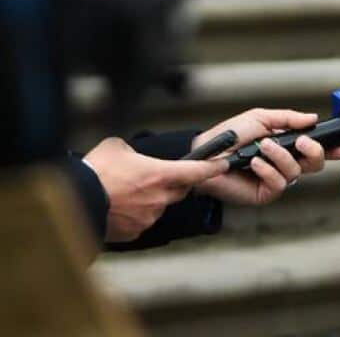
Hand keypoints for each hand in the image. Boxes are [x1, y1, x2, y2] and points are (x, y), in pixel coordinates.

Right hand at [83, 137, 228, 242]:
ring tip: (123, 192)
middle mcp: (160, 197)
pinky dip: (134, 215)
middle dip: (171, 184)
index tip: (224, 164)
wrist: (74, 200)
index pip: (197, 171)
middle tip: (151, 177)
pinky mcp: (135, 232)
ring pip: (158, 206)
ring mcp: (149, 217)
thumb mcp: (116, 147)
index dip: (213, 167)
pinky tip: (116, 207)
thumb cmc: (95, 172)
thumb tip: (133, 156)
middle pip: (178, 190)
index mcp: (161, 174)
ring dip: (148, 200)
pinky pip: (142, 221)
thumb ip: (134, 151)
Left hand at [192, 108, 339, 206]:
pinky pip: (279, 183)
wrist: (206, 154)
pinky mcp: (265, 193)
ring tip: (263, 147)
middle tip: (303, 143)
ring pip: (296, 171)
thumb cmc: (229, 135)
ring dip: (281, 157)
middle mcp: (285, 163)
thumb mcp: (260, 118)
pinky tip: (254, 163)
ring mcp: (276, 179)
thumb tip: (312, 118)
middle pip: (316, 164)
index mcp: (287, 145)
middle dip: (315, 152)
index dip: (334, 149)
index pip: (316, 149)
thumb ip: (288, 118)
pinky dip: (268, 170)